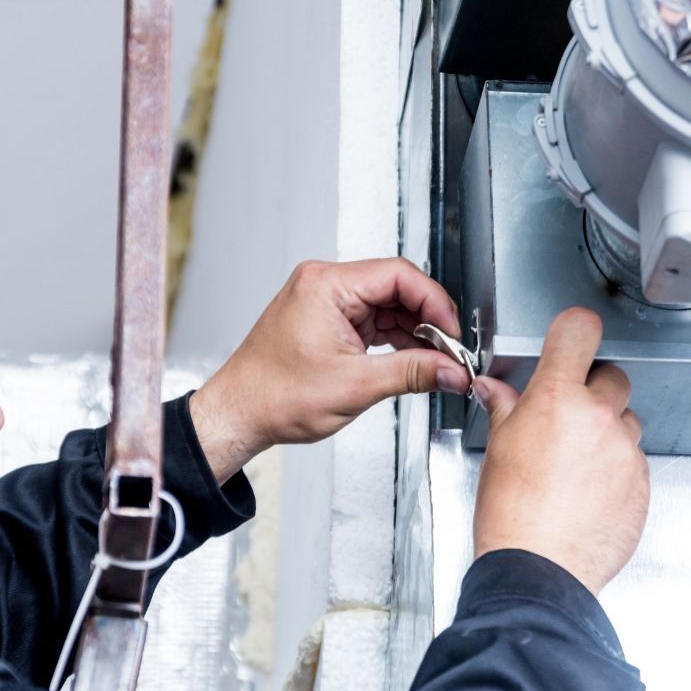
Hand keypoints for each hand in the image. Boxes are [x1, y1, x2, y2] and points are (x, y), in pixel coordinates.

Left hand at [190, 258, 471, 481]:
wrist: (239, 415)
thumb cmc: (274, 397)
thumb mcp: (356, 386)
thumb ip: (412, 373)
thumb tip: (451, 370)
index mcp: (326, 285)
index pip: (399, 275)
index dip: (434, 303)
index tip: (452, 332)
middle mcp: (324, 284)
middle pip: (396, 287)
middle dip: (427, 320)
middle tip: (449, 351)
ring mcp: (326, 301)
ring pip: (388, 305)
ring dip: (414, 332)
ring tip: (435, 361)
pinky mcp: (328, 320)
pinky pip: (373, 320)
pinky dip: (395, 340)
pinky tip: (411, 360)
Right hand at [471, 307, 649, 594]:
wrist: (538, 569)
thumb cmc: (512, 514)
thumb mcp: (499, 449)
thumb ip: (506, 408)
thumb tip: (495, 390)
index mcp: (557, 398)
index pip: (579, 331)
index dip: (576, 330)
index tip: (573, 338)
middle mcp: (599, 417)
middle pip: (612, 376)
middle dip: (592, 390)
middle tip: (567, 417)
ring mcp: (625, 450)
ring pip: (626, 421)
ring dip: (606, 431)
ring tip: (575, 463)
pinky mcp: (642, 481)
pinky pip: (634, 460)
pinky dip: (616, 468)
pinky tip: (588, 491)